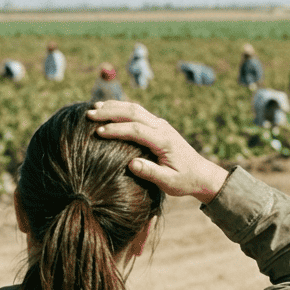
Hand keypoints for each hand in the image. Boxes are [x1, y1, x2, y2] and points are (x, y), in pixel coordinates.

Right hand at [87, 101, 227, 201]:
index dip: (116, 130)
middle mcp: (161, 127)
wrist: (201, 173)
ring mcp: (159, 124)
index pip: (136, 130)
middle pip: (133, 113)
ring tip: (93, 108)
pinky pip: (137, 112)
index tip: (98, 132)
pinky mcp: (157, 125)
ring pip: (134, 108)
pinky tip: (107, 110)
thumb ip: (151, 173)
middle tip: (89, 114)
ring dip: (113, 106)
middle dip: (110, 112)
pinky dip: (120, 109)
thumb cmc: (184, 180)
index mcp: (164, 140)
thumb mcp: (169, 182)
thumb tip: (132, 164)